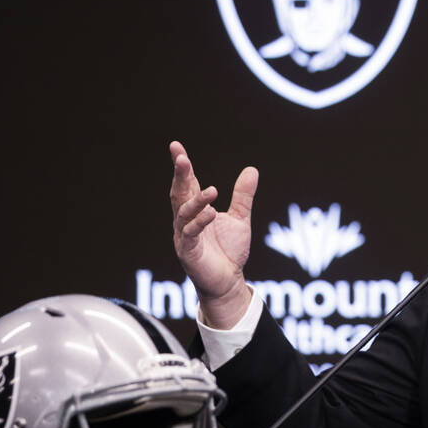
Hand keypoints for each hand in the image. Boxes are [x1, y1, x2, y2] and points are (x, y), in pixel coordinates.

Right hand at [169, 141, 257, 328]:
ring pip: (184, 213)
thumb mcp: (240, 218)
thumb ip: (243, 196)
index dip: (182, 166)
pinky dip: (200, 222)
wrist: (229, 280)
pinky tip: (211, 213)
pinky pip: (191, 234)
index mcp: (195, 210)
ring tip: (213, 190)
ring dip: (196, 200)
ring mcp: (184, 235)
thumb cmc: (229, 250)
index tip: (176, 147)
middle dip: (179, 175)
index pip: (187, 183)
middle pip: (179, 193)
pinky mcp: (188, 252)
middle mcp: (185, 220)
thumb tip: (251, 169)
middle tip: (180, 158)